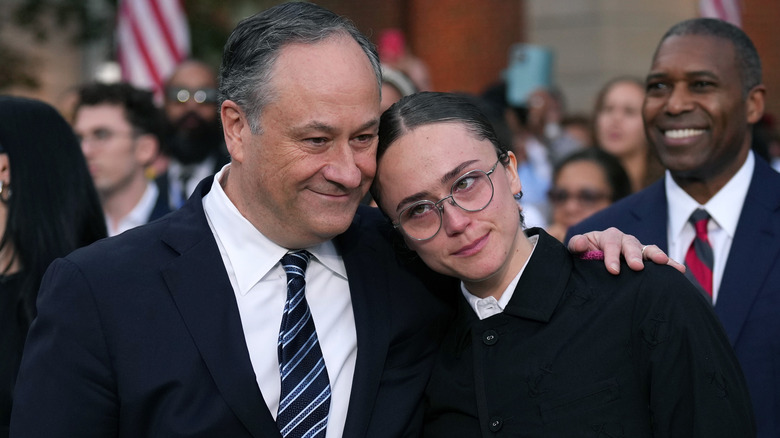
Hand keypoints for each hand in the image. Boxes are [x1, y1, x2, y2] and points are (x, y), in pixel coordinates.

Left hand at [567, 227, 685, 274]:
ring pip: (648, 250)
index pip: (610, 243)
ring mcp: (638, 249)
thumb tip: (581, 243)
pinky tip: (680, 270)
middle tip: (636, 267)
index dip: (611, 256)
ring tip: (664, 263)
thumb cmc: (585, 256)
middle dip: (634, 255)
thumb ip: (577, 245)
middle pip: (631, 245)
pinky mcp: (646, 260)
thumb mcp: (578, 250)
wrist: (593, 262)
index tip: (612, 270)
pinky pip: (659, 261)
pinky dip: (669, 264)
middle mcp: (625, 240)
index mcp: (608, 236)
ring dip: (657, 256)